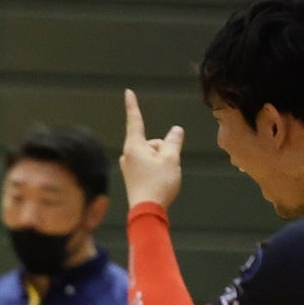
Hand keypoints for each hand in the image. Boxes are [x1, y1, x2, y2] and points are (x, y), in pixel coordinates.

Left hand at [120, 88, 184, 210]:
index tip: (128, 92)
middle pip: (152, 142)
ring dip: (162, 160)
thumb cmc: (158, 184)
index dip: (133, 105)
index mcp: (134, 146)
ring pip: (152, 154)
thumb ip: (174, 141)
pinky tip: (158, 182)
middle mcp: (127, 155)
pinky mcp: (132, 177)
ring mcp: (128, 166)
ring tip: (162, 177)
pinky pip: (149, 165)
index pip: (135, 120)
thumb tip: (176, 130)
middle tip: (166, 167)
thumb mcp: (171, 158)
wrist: (147, 212)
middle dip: (163, 149)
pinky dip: (157, 169)